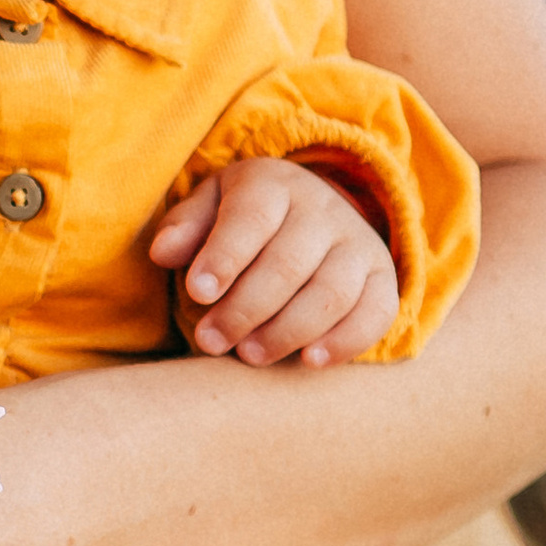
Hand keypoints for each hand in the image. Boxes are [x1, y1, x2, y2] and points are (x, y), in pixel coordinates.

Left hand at [149, 160, 398, 366]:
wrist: (309, 213)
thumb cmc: (243, 220)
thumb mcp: (208, 209)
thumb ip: (185, 228)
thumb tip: (163, 253)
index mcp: (273, 185)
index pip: (252, 218)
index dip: (224, 257)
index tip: (197, 294)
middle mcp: (322, 209)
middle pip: (289, 263)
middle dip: (245, 308)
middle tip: (211, 341)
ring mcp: (358, 244)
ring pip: (331, 292)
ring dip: (288, 331)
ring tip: (249, 355)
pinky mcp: (382, 279)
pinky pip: (375, 312)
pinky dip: (346, 341)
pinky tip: (310, 361)